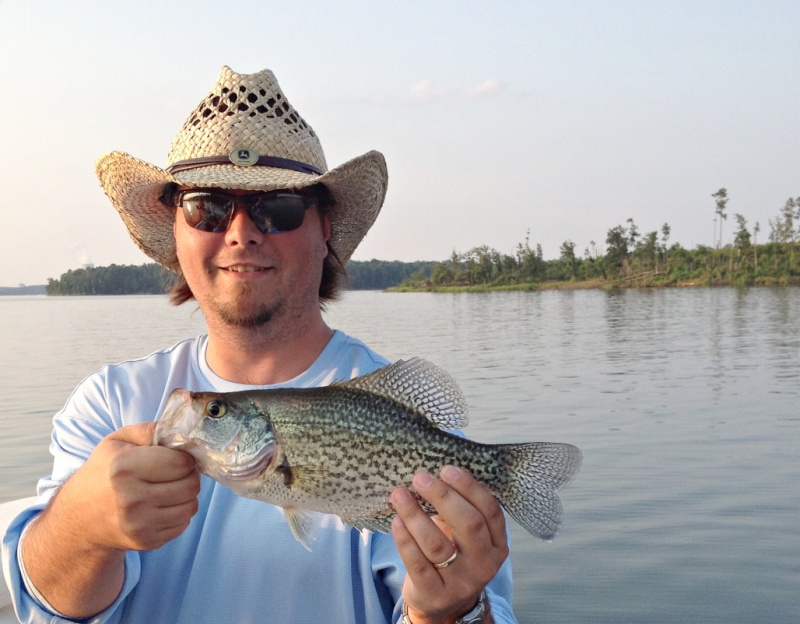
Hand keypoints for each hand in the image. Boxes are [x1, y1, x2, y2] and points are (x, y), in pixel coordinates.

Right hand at [78, 422, 200, 551]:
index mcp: (124, 468)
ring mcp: (139, 524)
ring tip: (167, 488)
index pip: (181, 463)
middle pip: (190, 485)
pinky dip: (178, 513)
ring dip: (186, 496)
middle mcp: (131, 499)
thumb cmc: (104, 472)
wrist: (80, 516)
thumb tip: (182, 432)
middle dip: (188, 476)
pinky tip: (160, 506)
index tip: (175, 457)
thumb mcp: (119, 441)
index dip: (184, 457)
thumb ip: (150, 430)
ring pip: (191, 506)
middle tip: (175, 473)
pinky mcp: (146, 541)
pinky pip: (183, 524)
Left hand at [390, 466, 507, 623]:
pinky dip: (405, 539)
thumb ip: (460, 508)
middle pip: (469, 524)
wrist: (444, 604)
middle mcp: (484, 564)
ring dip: (416, 515)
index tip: (447, 469)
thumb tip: (435, 469)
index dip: (470, 488)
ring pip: (438, 544)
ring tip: (399, 494)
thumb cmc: (455, 555)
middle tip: (421, 477)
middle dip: (443, 496)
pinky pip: (418, 563)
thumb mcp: (466, 536)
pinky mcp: (435, 594)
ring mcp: (461, 582)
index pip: (490, 511)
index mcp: (497, 544)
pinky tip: (396, 520)